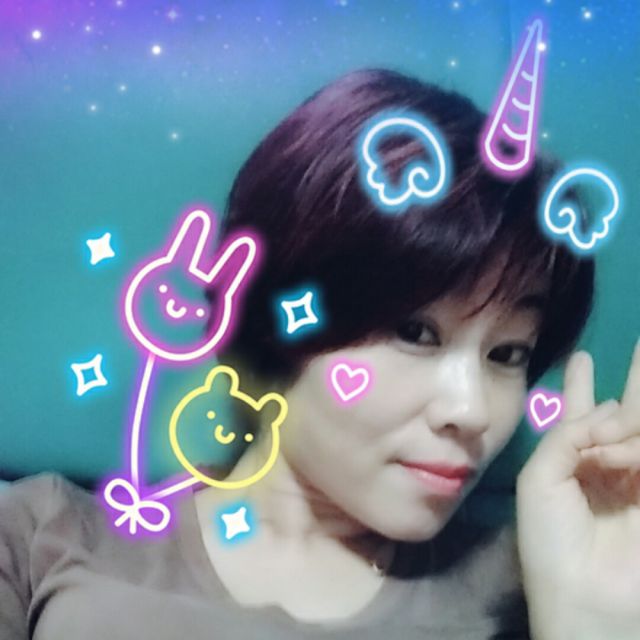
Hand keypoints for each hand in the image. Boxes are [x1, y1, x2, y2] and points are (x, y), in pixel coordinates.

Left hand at [516, 344, 639, 637]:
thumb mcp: (541, 477)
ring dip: (635, 402)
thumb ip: (568, 435)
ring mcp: (637, 481)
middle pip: (620, 414)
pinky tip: (628, 427)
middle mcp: (604, 467)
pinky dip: (635, 441)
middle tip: (638, 339)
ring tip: (635, 374)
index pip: (579, 416)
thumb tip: (609, 413)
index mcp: (569, 465)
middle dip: (630, 382)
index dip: (582, 388)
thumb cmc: (552, 539)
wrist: (588, 597)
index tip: (582, 358)